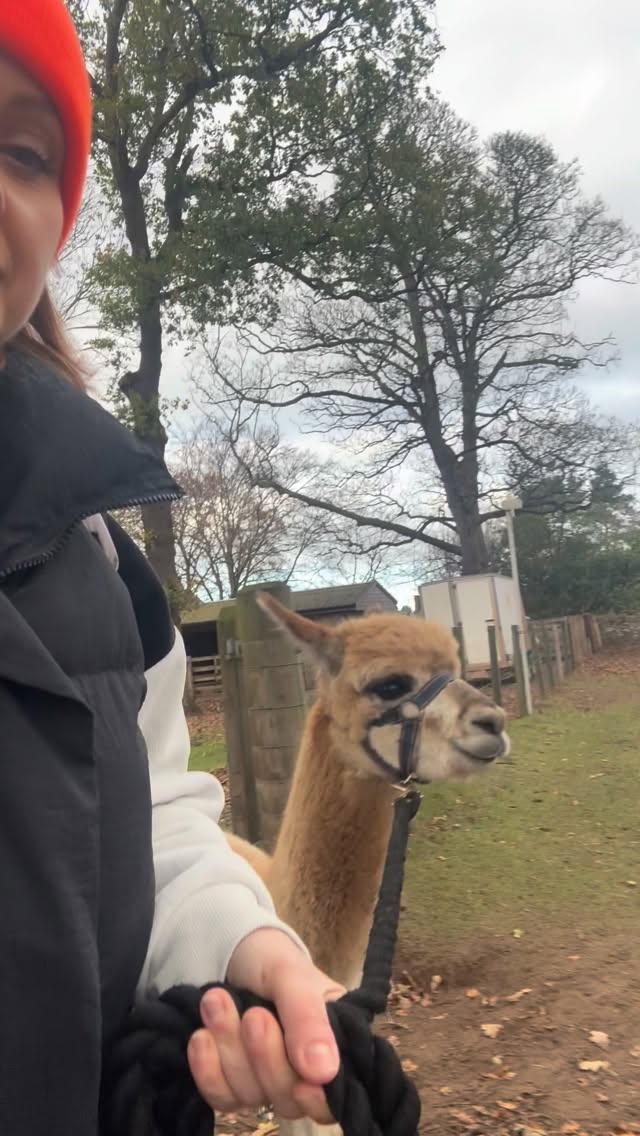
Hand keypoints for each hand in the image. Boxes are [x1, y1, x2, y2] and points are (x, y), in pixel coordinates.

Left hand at [187, 928, 345, 1122]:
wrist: (230, 951)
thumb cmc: (272, 960)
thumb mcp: (293, 976)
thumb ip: (308, 1019)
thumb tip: (324, 1073)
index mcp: (335, 1045)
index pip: (333, 1094)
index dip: (318, 1100)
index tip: (302, 1085)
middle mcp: (303, 1072)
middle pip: (287, 1098)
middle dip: (266, 1056)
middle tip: (252, 1015)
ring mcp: (265, 1080)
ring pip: (251, 1094)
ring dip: (231, 1049)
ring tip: (216, 1001)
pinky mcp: (231, 1083)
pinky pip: (221, 1095)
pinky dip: (208, 1069)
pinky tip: (200, 1037)